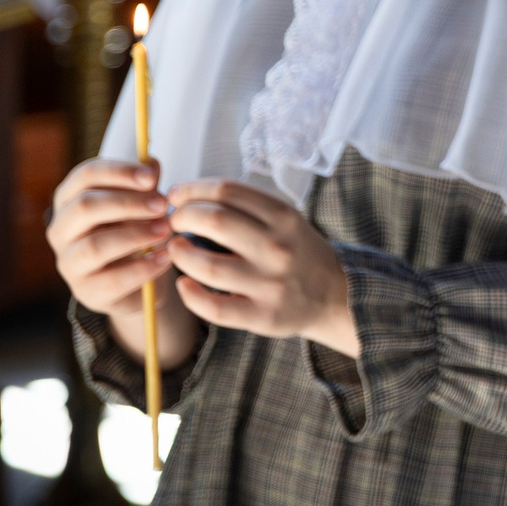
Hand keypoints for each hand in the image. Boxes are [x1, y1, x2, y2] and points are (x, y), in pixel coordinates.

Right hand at [47, 157, 201, 368]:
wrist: (138, 280)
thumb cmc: (135, 230)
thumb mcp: (142, 203)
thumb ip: (145, 184)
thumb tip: (151, 162)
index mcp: (70, 199)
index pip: (85, 175)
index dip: (119, 172)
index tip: (152, 177)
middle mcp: (61, 230)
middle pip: (85, 207)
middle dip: (128, 203)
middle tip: (163, 205)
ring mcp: (69, 263)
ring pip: (95, 245)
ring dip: (135, 235)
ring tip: (166, 230)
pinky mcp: (86, 292)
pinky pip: (112, 279)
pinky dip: (143, 267)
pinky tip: (165, 258)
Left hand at [164, 179, 359, 357]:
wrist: (332, 295)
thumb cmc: (297, 252)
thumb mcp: (285, 219)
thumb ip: (246, 208)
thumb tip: (191, 198)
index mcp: (283, 217)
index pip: (228, 191)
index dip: (193, 189)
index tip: (177, 195)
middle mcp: (277, 248)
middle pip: (214, 222)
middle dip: (182, 217)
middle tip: (173, 222)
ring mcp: (270, 284)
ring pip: (207, 266)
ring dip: (180, 255)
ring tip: (176, 250)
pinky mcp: (262, 316)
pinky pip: (214, 307)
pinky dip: (190, 295)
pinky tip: (184, 284)